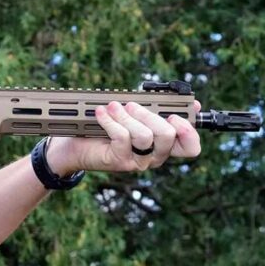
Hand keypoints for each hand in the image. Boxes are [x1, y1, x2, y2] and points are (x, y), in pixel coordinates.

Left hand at [46, 101, 201, 175]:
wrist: (73, 148)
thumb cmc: (105, 129)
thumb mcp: (133, 116)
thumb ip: (156, 109)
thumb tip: (191, 103)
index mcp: (163, 145)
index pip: (190, 148)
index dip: (189, 131)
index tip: (174, 114)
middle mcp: (154, 156)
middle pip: (168, 136)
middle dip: (150, 114)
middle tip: (131, 106)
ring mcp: (137, 162)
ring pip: (145, 136)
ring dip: (127, 116)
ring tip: (113, 107)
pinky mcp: (119, 162)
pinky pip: (122, 138)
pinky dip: (111, 121)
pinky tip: (101, 113)